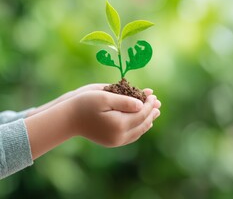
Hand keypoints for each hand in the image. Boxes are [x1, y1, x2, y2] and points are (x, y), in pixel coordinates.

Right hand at [25, 89, 160, 158]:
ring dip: (147, 121)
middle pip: (142, 123)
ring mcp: (116, 141)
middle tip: (158, 103)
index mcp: (119, 124)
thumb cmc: (84, 104)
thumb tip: (141, 105)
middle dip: (151, 112)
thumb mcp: (104, 97)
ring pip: (138, 131)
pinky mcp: (112, 142)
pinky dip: (139, 128)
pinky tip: (142, 123)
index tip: (153, 95)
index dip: (149, 104)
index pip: (141, 113)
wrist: (68, 119)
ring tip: (154, 112)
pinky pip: (131, 136)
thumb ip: (124, 101)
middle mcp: (120, 136)